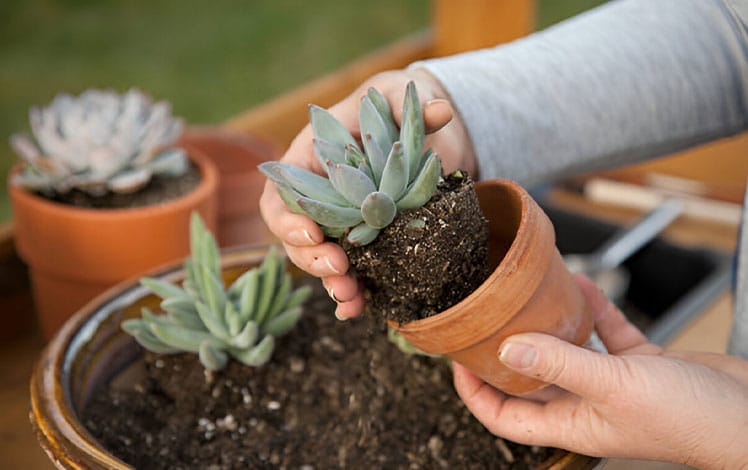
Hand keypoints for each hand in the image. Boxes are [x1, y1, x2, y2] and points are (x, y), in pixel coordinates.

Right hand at [259, 68, 476, 318]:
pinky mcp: (365, 241)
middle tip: (338, 269)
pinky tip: (362, 308)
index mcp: (310, 160)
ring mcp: (340, 222)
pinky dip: (353, 292)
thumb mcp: (398, 98)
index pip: (280, 193)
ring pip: (320, 260)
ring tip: (351, 298)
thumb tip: (439, 111)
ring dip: (331, 283)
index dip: (287, 218)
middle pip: (296, 236)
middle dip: (310, 258)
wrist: (416, 132)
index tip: (313, 233)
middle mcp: (319, 196)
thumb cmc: (393, 107)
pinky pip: (351, 270)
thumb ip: (408, 104)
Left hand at [453, 275, 747, 468]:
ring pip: (568, 353)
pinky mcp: (641, 366)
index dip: (474, 392)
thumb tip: (508, 348)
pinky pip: (606, 336)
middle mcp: (587, 405)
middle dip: (506, 351)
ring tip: (529, 296)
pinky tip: (582, 287)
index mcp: (573, 423)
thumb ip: (561, 364)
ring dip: (551, 325)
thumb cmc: (693, 418)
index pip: (505, 417)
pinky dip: (593, 313)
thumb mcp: (617, 386)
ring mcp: (614, 385)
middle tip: (485, 320)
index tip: (457, 360)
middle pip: (531, 381)